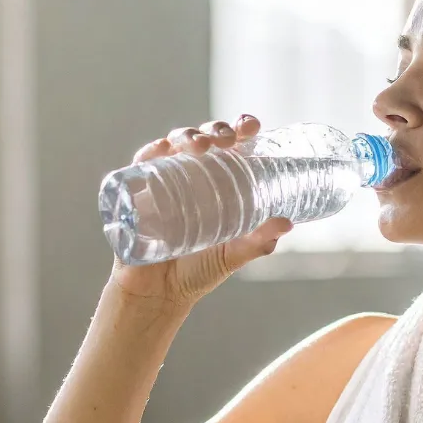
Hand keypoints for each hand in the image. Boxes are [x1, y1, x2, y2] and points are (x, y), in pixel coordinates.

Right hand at [106, 115, 292, 309]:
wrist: (159, 296)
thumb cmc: (197, 271)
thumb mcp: (233, 255)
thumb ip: (259, 241)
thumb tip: (287, 222)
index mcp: (216, 184)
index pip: (229, 146)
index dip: (239, 129)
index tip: (251, 126)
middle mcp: (189, 177)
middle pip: (202, 139)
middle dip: (215, 129)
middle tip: (227, 140)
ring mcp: (162, 182)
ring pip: (172, 144)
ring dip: (186, 136)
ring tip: (201, 146)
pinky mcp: (136, 194)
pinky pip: (140, 165)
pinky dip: (150, 152)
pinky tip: (161, 150)